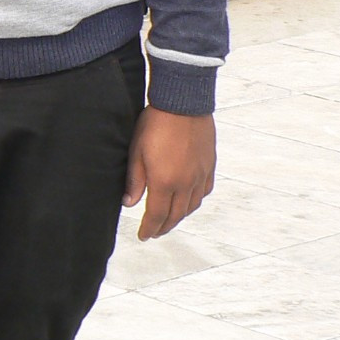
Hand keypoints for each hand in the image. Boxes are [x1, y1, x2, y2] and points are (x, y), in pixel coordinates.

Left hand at [123, 108, 215, 239]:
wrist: (183, 103)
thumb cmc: (156, 123)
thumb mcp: (136, 151)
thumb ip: (134, 180)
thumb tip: (129, 204)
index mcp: (165, 182)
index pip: (157, 215)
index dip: (150, 228)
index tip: (143, 236)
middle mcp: (187, 183)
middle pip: (176, 215)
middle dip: (164, 227)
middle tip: (154, 233)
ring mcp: (201, 176)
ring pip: (191, 206)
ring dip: (179, 217)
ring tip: (168, 220)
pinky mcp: (209, 166)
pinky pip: (203, 192)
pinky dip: (194, 202)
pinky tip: (188, 202)